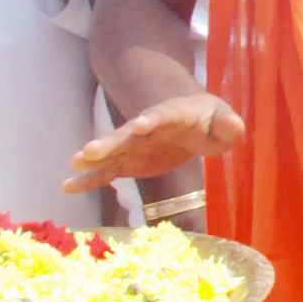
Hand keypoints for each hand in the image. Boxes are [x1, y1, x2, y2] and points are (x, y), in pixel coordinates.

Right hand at [62, 91, 246, 192]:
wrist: (194, 122)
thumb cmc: (211, 120)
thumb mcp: (225, 121)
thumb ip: (229, 125)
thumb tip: (233, 126)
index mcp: (173, 115)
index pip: (161, 117)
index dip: (150, 120)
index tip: (139, 125)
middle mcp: (148, 128)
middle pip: (127, 135)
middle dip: (111, 142)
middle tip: (91, 150)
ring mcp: (136, 146)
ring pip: (113, 152)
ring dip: (95, 158)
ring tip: (75, 163)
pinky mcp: (130, 162)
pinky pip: (108, 172)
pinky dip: (90, 179)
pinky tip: (69, 186)